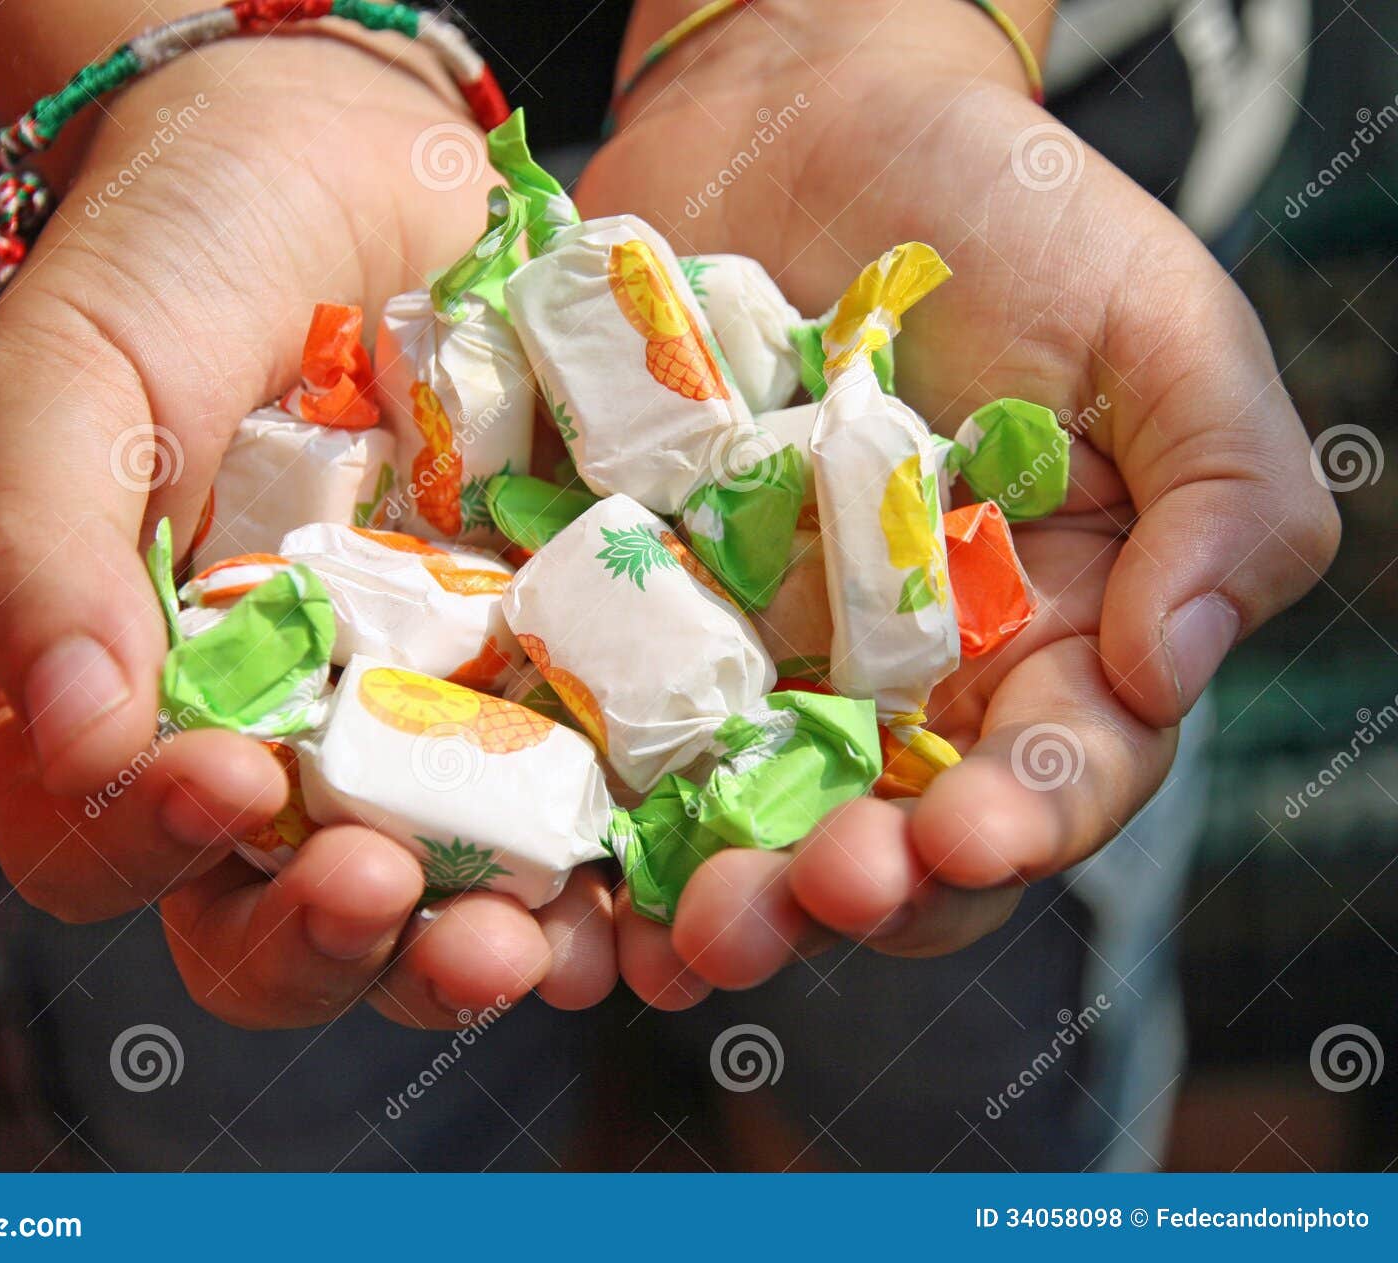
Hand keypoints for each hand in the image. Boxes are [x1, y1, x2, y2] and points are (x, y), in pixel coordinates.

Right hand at [0, 38, 614, 1029]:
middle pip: (278, 922)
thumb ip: (50, 557)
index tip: (228, 782)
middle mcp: (280, 742)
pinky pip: (582, 803)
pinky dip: (612, 862)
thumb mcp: (79, 382)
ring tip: (533, 935)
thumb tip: (83, 738)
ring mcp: (424, 722)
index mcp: (138, 700)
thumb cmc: (185, 260)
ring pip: (438, 898)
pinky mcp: (549, 678)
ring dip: (478, 943)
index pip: (109, 846)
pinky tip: (642, 876)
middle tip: (386, 892)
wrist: (349, 161)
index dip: (157, 849)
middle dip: (332, 939)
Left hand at [580, 0, 1338, 1002]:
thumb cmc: (1012, 214)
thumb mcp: (1161, 330)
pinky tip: (565, 863)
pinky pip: (609, 729)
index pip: (1053, 777)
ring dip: (715, 889)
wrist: (810, 116)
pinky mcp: (637, 613)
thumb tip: (1172, 664)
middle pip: (887, 836)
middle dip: (852, 888)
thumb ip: (1226, 494)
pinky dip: (589, 809)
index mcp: (1043, 639)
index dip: (1021, 823)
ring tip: (683, 923)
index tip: (973, 831)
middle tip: (810, 891)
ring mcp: (757, 657)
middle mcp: (899, 680)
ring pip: (740, 818)